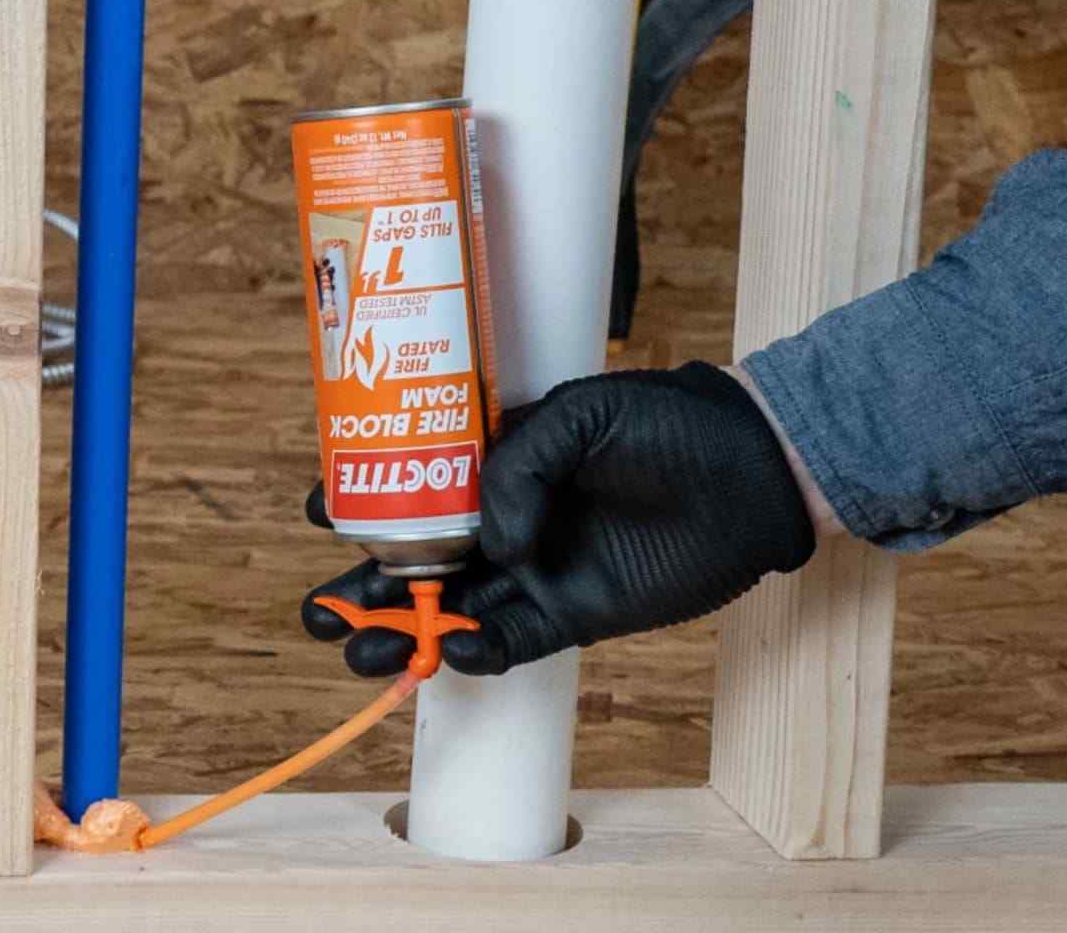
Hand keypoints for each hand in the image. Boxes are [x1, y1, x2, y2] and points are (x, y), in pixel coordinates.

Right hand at [302, 362, 816, 676]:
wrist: (747, 470)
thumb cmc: (665, 422)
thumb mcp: (581, 413)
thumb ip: (522, 465)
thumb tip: (491, 542)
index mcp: (492, 459)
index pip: (410, 483)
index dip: (361, 498)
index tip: (323, 507)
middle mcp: (501, 518)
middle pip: (415, 562)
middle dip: (363, 588)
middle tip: (319, 611)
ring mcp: (532, 569)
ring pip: (448, 611)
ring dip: (402, 636)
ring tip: (357, 653)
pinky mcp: (571, 614)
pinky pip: (510, 641)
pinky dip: (475, 652)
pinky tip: (449, 653)